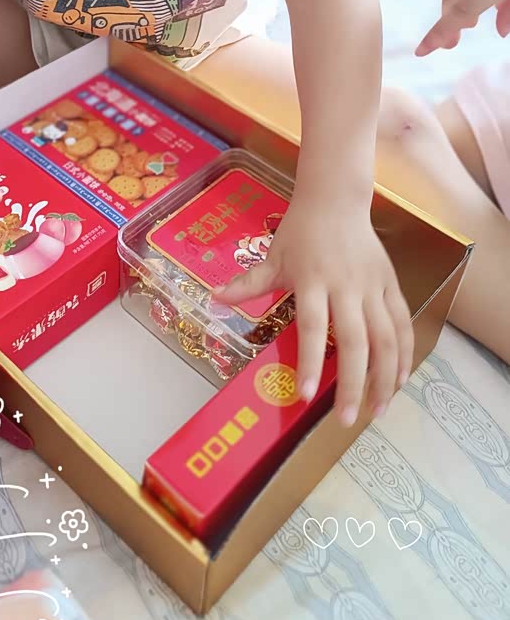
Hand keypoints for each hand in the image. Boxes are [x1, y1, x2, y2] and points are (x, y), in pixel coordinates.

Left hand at [215, 197, 413, 425]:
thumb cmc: (300, 232)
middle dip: (354, 384)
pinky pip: (401, 323)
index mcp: (313, 280)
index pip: (313, 327)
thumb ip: (248, 284)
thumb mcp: (272, 256)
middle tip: (346, 420)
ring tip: (378, 410)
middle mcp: (346, 286)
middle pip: (356, 341)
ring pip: (385, 337)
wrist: (336, 199)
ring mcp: (372, 286)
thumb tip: (214, 298)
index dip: (310, 362)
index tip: (305, 396)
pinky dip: (404, 352)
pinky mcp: (391, 284)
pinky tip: (400, 379)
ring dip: (384, 376)